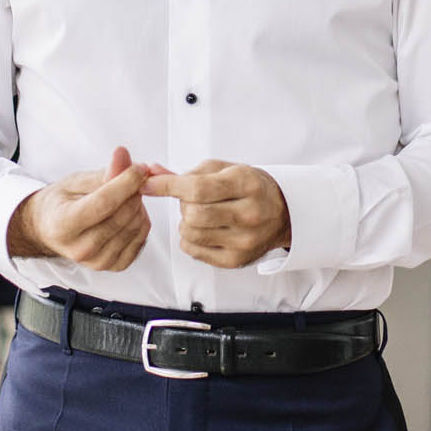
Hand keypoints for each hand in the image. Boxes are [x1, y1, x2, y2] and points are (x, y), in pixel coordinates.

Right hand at [6, 147, 151, 270]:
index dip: (126, 182)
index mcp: (63, 225)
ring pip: (135, 226)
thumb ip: (102, 172)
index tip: (138, 168)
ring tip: (127, 195)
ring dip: (138, 205)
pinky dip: (141, 220)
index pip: (104, 203)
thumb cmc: (61, 204)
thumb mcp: (75, 182)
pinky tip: (129, 211)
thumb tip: (123, 156)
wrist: (51, 229)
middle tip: (133, 177)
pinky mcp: (114, 266)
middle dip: (134, 191)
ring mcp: (98, 261)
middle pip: (122, 215)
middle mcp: (80, 249)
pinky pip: (141, 239)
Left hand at [143, 160, 291, 268]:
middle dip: (182, 204)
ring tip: (200, 214)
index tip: (147, 182)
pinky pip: (193, 250)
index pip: (197, 188)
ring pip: (190, 233)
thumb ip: (187, 172)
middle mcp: (249, 214)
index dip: (167, 185)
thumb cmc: (248, 187)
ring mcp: (244, 241)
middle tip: (192, 199)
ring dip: (186, 221)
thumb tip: (151, 172)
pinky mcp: (236, 260)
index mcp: (246, 183)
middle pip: (192, 213)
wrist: (283, 214)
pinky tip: (203, 229)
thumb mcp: (224, 169)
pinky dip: (189, 238)